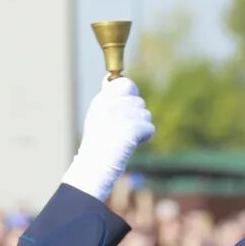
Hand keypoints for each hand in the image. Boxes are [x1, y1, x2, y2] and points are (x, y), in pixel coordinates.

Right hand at [62, 76, 154, 201]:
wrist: (95, 166)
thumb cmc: (98, 145)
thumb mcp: (98, 116)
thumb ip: (108, 98)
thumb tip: (110, 79)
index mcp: (102, 99)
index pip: (126, 84)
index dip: (131, 97)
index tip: (126, 111)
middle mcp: (111, 103)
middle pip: (140, 102)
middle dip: (136, 117)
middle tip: (121, 132)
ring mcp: (121, 115)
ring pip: (146, 115)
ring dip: (140, 129)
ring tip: (123, 140)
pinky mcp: (132, 127)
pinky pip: (150, 128)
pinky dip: (144, 138)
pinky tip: (130, 145)